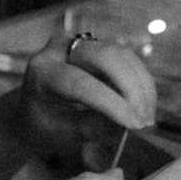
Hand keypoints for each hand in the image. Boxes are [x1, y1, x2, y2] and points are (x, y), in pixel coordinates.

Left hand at [21, 31, 156, 167]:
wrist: (33, 111)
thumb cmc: (42, 127)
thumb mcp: (59, 135)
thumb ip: (89, 128)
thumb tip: (125, 123)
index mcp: (42, 72)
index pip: (80, 82)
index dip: (110, 103)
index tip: (133, 125)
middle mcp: (60, 49)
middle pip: (105, 56)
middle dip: (130, 88)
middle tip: (143, 120)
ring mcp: (81, 44)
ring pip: (121, 55)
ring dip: (141, 86)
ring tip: (148, 117)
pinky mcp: (98, 47)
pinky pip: (127, 59)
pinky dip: (141, 82)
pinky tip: (147, 106)